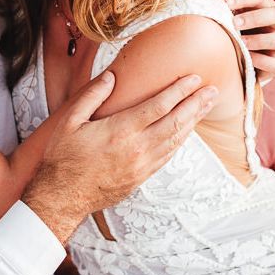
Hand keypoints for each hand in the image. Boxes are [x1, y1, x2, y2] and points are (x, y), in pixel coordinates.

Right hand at [22, 72, 216, 243]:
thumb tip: (112, 76)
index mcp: (121, 130)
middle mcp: (137, 148)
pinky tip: (186, 131)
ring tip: (206, 106)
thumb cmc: (63, 158)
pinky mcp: (141, 178)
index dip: (180, 91)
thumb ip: (92, 95)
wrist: (61, 198)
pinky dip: (180, 141)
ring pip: (176, 140)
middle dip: (196, 104)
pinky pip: (168, 156)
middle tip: (213, 90)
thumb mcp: (70, 121)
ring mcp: (141, 165)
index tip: (194, 78)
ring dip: (193, 121)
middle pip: (176, 122)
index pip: (159, 105)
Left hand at [226, 0, 274, 83]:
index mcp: (265, 8)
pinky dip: (262, 61)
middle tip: (235, 23)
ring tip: (241, 42)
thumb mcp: (230, 15)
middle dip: (255, 17)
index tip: (225, 3)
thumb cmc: (236, 31)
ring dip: (261, 40)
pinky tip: (248, 58)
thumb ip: (225, 0)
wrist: (240, 61)